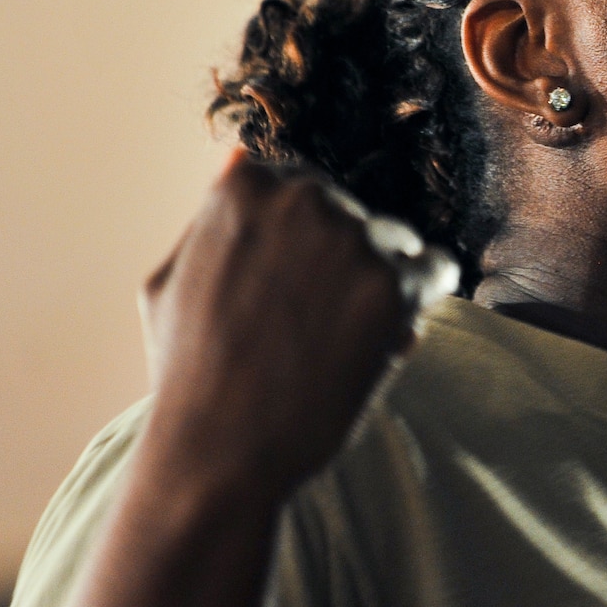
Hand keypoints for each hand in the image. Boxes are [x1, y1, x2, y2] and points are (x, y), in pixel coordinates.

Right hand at [139, 151, 417, 506]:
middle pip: (354, 215)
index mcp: (245, 186)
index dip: (304, 242)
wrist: (220, 449)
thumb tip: (238, 156)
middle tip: (317, 323)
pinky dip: (426, 298)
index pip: (301, 187)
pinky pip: (436, 271)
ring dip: (383, 282)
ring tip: (341, 339)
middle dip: (346, 260)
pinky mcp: (394, 286)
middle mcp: (303, 200)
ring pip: (396, 242)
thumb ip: (210, 216)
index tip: (294, 286)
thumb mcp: (171, 278)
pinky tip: (391, 335)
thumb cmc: (190, 372)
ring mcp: (352, 241)